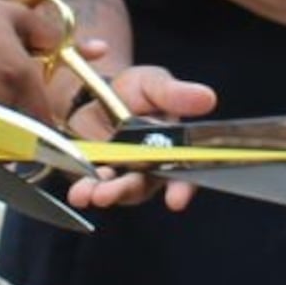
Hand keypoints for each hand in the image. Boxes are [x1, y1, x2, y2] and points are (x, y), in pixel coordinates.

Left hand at [59, 57, 218, 212]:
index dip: (181, 188)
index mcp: (172, 148)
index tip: (176, 200)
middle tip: (107, 195)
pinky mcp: (98, 177)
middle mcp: (150, 169)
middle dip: (124, 191)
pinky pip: (93, 186)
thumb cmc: (135, 90)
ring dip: (101, 194)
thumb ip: (175, 94)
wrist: (97, 93)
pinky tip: (77, 191)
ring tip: (85, 194)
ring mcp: (123, 176)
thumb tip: (208, 98)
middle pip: (142, 186)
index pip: (183, 174)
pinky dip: (84, 189)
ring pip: (115, 190)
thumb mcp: (153, 84)